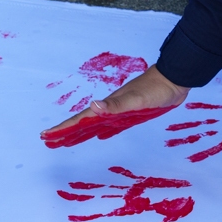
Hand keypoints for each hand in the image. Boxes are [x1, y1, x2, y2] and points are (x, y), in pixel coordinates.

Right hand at [39, 66, 188, 146]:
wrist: (175, 79)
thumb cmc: (156, 89)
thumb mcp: (136, 98)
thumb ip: (115, 104)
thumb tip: (93, 106)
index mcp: (107, 105)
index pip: (80, 119)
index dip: (64, 128)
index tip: (46, 136)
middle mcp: (110, 108)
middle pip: (83, 123)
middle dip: (65, 132)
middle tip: (48, 142)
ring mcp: (120, 110)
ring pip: (94, 125)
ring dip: (80, 133)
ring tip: (66, 141)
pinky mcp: (131, 114)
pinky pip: (110, 125)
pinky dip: (101, 131)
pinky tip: (101, 135)